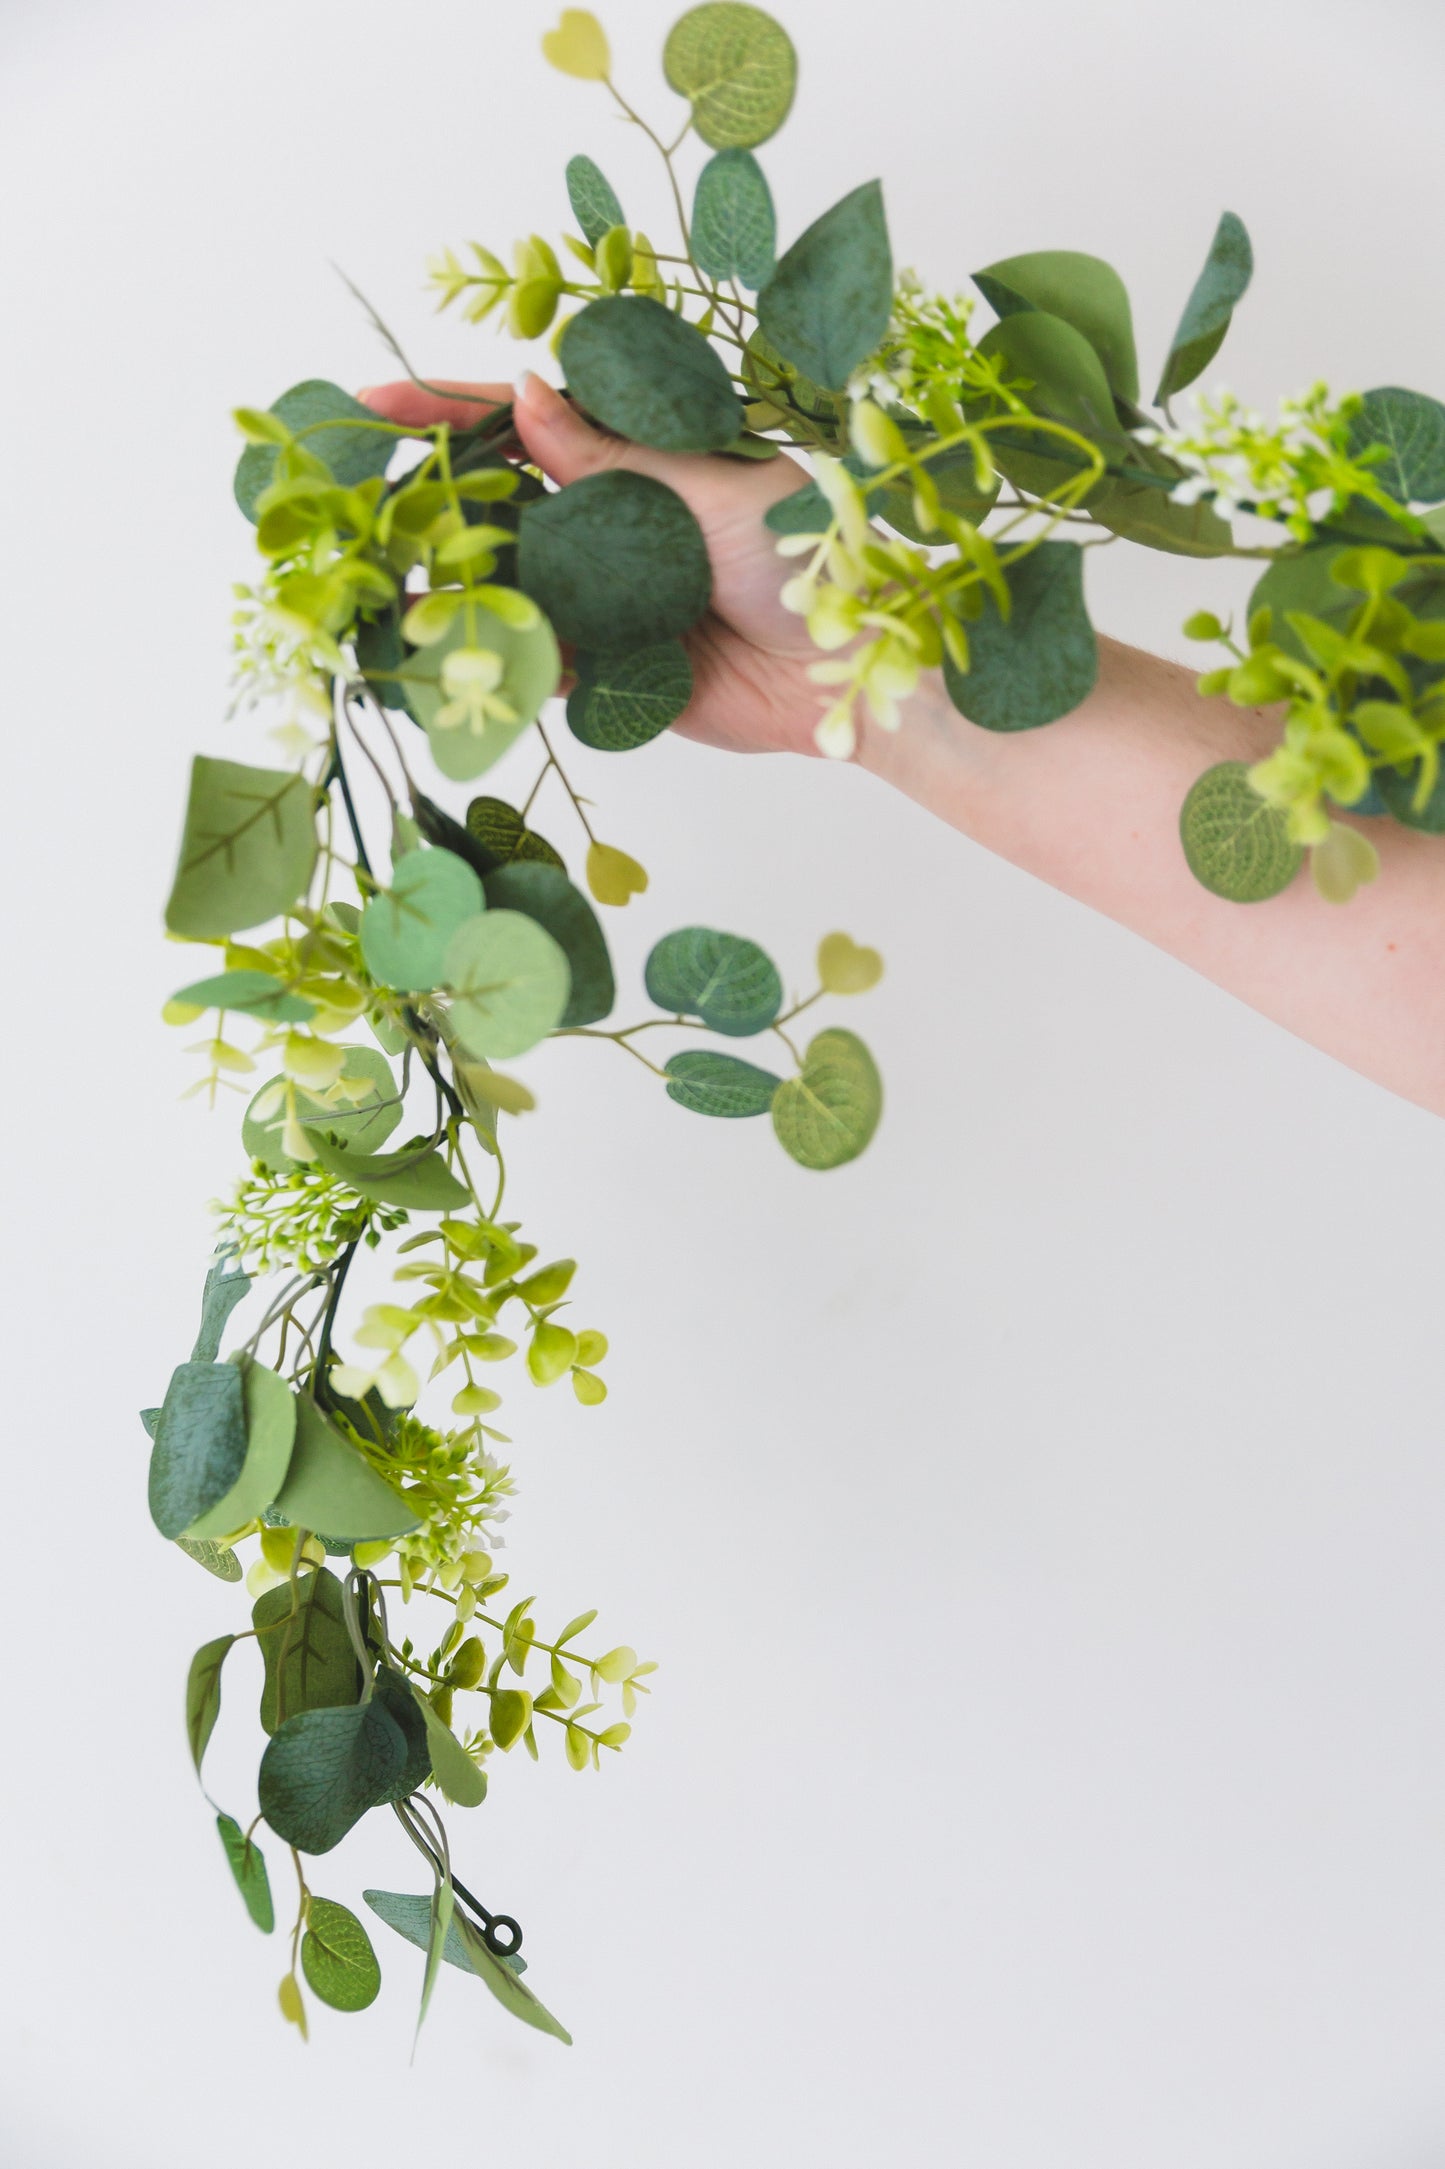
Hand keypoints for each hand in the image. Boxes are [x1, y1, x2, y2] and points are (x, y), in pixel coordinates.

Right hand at [358, 373, 829, 757]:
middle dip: (428, 502)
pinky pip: (540, 660)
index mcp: (637, 456)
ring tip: (380, 586)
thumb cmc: (805, 558)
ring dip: (447, 586)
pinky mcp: (614, 667)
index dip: (446, 407)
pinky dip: (495, 658)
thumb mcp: (705, 492)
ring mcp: (607, 593)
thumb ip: (609, 459)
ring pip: (507, 583)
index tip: (371, 402)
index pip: (525, 417)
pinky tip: (440, 655)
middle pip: (498, 502)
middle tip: (356, 505)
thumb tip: (524, 391)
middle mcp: (611, 518)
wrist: (854, 673)